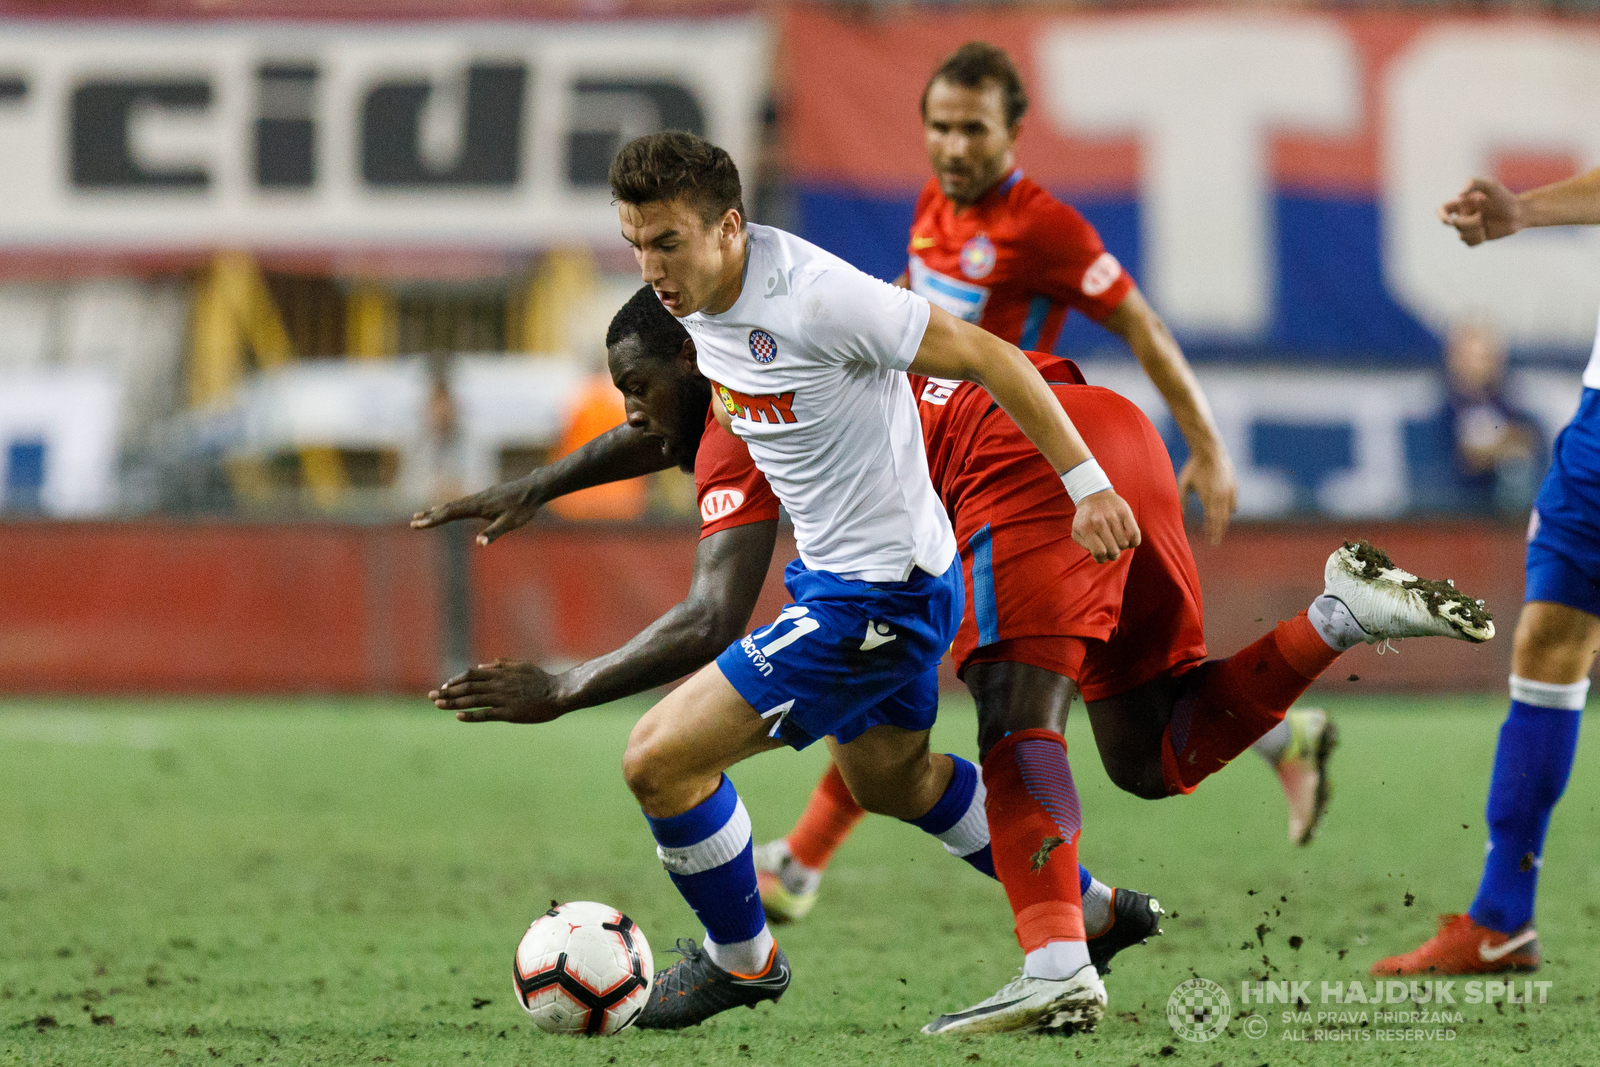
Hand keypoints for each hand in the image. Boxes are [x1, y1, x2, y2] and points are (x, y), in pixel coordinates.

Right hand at [410, 478, 543, 544]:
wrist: (534, 488)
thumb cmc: (523, 507)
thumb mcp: (510, 523)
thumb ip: (494, 533)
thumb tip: (479, 544)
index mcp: (477, 506)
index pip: (450, 514)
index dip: (433, 520)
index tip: (417, 524)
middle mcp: (475, 500)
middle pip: (447, 508)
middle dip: (429, 516)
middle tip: (413, 522)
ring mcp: (479, 497)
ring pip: (453, 504)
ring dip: (437, 511)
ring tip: (422, 515)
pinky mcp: (484, 497)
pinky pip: (461, 503)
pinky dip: (449, 507)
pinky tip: (447, 509)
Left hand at [431, 659, 566, 722]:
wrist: (558, 693)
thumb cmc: (542, 680)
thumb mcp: (521, 666)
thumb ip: (501, 665)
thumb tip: (481, 665)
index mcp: (500, 674)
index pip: (470, 675)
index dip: (455, 680)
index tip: (443, 687)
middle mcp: (498, 685)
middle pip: (466, 687)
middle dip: (447, 692)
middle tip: (430, 697)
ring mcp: (502, 699)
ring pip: (472, 700)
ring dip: (453, 702)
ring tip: (437, 705)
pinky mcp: (509, 713)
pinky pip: (486, 714)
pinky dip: (471, 715)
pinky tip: (459, 716)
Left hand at [1072, 490, 1140, 562]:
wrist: (1093, 494)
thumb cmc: (1086, 518)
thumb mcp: (1077, 531)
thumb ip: (1086, 546)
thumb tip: (1099, 556)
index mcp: (1086, 529)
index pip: (1099, 553)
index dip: (1102, 559)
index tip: (1102, 556)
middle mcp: (1099, 522)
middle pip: (1113, 550)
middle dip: (1113, 555)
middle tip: (1111, 550)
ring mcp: (1113, 517)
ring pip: (1124, 544)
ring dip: (1122, 547)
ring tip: (1117, 543)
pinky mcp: (1125, 512)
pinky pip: (1135, 533)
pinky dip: (1134, 542)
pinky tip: (1131, 542)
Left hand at [1176, 448, 1238, 544]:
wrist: (1210, 452)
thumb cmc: (1194, 467)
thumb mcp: (1184, 484)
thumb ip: (1183, 501)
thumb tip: (1181, 516)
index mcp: (1208, 497)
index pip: (1211, 520)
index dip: (1212, 532)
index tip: (1211, 542)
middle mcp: (1221, 497)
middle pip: (1221, 519)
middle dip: (1218, 531)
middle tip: (1215, 542)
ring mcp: (1229, 492)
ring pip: (1228, 512)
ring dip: (1224, 522)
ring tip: (1219, 531)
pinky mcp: (1234, 486)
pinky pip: (1233, 502)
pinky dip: (1230, 510)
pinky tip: (1229, 514)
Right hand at [1438, 178, 1521, 245]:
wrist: (1519, 213)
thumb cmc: (1505, 198)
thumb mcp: (1491, 186)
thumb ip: (1473, 183)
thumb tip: (1458, 194)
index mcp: (1462, 204)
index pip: (1442, 209)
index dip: (1441, 216)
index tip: (1450, 220)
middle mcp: (1463, 216)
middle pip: (1455, 225)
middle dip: (1468, 223)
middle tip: (1481, 217)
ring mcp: (1469, 228)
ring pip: (1461, 236)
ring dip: (1476, 231)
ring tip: (1487, 225)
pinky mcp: (1476, 238)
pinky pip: (1469, 244)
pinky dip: (1478, 239)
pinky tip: (1487, 233)